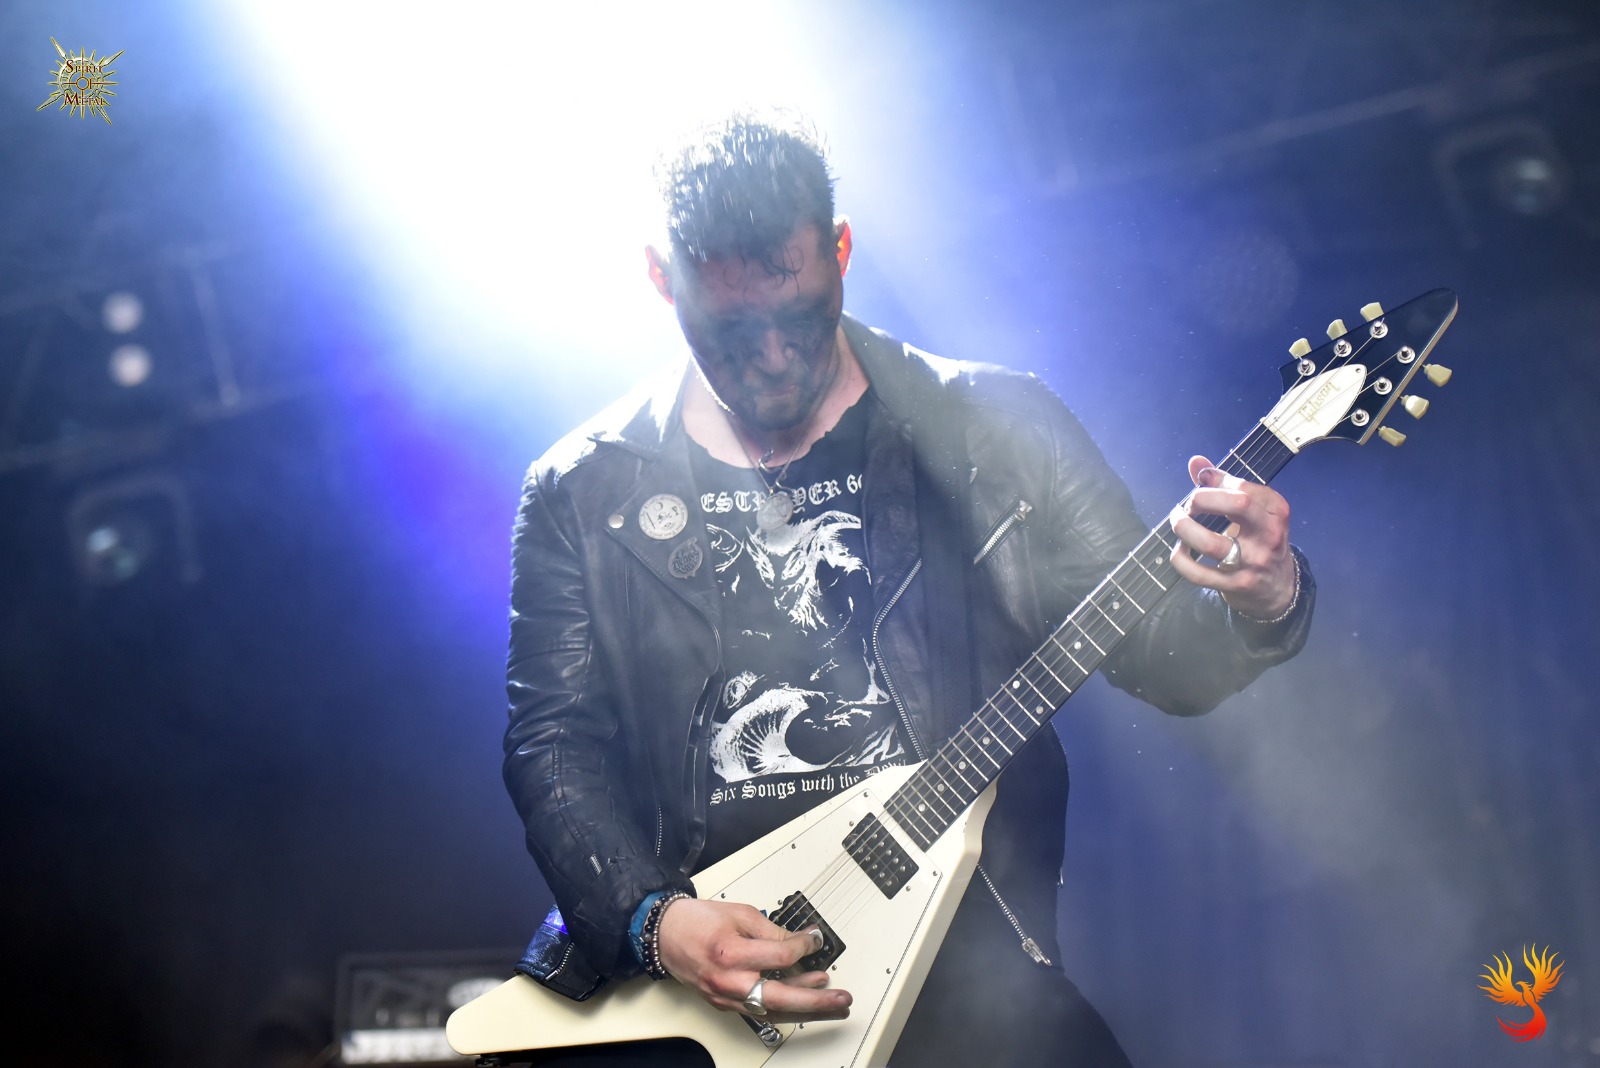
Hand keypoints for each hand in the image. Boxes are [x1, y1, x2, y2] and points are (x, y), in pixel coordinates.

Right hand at [656, 897, 850, 1020]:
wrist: (664, 934)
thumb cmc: (697, 921)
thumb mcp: (739, 914)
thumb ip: (771, 930)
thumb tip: (798, 941)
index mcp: (731, 953)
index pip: (781, 956)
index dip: (804, 947)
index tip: (815, 940)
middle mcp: (729, 981)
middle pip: (782, 997)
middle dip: (817, 1000)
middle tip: (841, 998)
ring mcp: (726, 997)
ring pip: (774, 1010)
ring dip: (806, 1007)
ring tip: (831, 1002)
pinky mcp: (724, 1003)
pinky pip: (760, 1008)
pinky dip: (783, 1005)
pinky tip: (801, 997)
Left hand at [1168, 455, 1295, 619]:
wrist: (1278, 587)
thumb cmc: (1258, 539)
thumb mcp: (1252, 511)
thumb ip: (1224, 485)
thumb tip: (1196, 462)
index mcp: (1275, 511)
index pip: (1243, 487)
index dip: (1215, 482)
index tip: (1201, 482)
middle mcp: (1270, 535)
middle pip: (1237, 505)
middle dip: (1202, 499)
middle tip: (1189, 504)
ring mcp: (1254, 562)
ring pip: (1210, 543)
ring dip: (1183, 528)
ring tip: (1177, 522)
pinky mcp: (1237, 585)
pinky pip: (1198, 573)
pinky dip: (1180, 560)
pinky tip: (1178, 551)